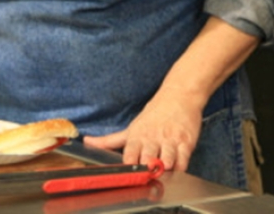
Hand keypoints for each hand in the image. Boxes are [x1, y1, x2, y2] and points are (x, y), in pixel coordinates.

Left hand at [83, 89, 202, 171]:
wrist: (179, 95)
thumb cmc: (154, 114)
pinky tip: (176, 168)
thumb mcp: (131, 127)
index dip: (128, 166)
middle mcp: (152, 138)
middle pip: (148, 159)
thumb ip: (110, 140)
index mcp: (137, 136)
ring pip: (167, 161)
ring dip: (164, 169)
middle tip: (145, 177)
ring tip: (162, 173)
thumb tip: (87, 142)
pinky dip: (180, 168)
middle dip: (146, 170)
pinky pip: (183, 160)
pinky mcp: (186, 142)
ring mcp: (170, 140)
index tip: (127, 176)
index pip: (130, 154)